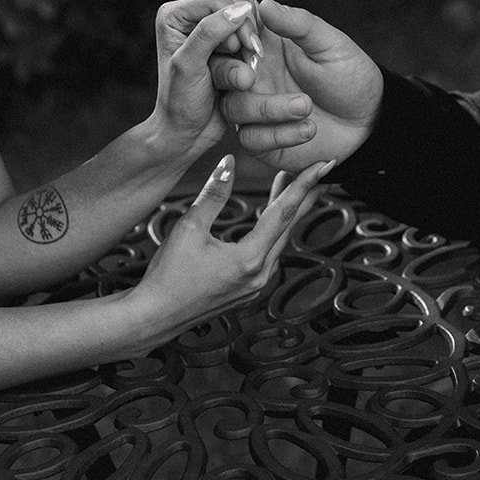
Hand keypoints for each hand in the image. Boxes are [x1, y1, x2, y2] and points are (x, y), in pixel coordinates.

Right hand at [132, 153, 334, 343]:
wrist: (155, 315)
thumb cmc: (168, 275)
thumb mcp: (189, 228)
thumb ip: (213, 194)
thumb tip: (229, 163)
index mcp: (249, 259)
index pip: (284, 212)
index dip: (304, 184)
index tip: (324, 165)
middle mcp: (259, 274)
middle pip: (288, 226)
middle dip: (304, 195)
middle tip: (320, 170)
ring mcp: (255, 285)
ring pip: (280, 240)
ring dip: (286, 212)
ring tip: (290, 185)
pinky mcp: (248, 289)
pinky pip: (269, 254)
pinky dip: (273, 231)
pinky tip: (269, 218)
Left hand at [148, 0, 263, 150]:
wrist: (186, 134)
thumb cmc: (179, 102)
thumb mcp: (189, 65)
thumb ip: (210, 33)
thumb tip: (240, 8)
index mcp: (176, 15)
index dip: (237, 21)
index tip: (240, 49)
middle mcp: (194, 19)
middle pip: (238, 4)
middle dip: (246, 34)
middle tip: (247, 58)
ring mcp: (214, 34)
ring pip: (250, 24)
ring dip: (250, 52)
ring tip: (241, 77)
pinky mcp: (229, 49)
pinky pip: (253, 42)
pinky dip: (252, 61)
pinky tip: (242, 80)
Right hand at [213, 0, 382, 171]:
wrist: (369, 122)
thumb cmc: (351, 76)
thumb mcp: (330, 44)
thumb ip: (299, 24)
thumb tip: (264, 3)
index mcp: (264, 44)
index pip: (229, 30)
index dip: (229, 32)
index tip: (247, 40)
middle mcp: (253, 74)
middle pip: (219, 70)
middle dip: (233, 74)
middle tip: (253, 77)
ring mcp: (254, 107)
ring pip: (233, 107)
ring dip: (268, 109)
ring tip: (307, 106)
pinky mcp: (261, 139)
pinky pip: (250, 139)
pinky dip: (279, 135)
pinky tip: (308, 129)